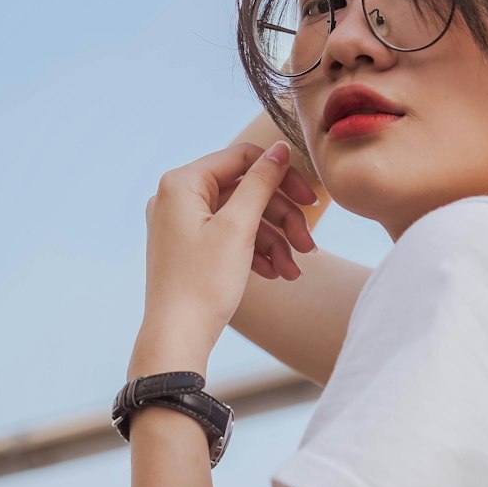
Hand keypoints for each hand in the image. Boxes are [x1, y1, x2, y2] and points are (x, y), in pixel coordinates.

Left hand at [137, 141, 318, 358]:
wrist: (177, 338)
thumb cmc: (202, 283)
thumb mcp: (238, 228)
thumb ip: (261, 182)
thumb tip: (280, 148)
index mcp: (182, 183)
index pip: (242, 158)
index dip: (281, 176)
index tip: (310, 200)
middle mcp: (177, 197)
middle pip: (245, 191)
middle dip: (282, 219)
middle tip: (309, 243)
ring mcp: (181, 223)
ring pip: (242, 217)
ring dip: (274, 241)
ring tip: (294, 269)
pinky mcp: (189, 246)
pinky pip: (229, 236)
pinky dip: (255, 251)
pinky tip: (276, 273)